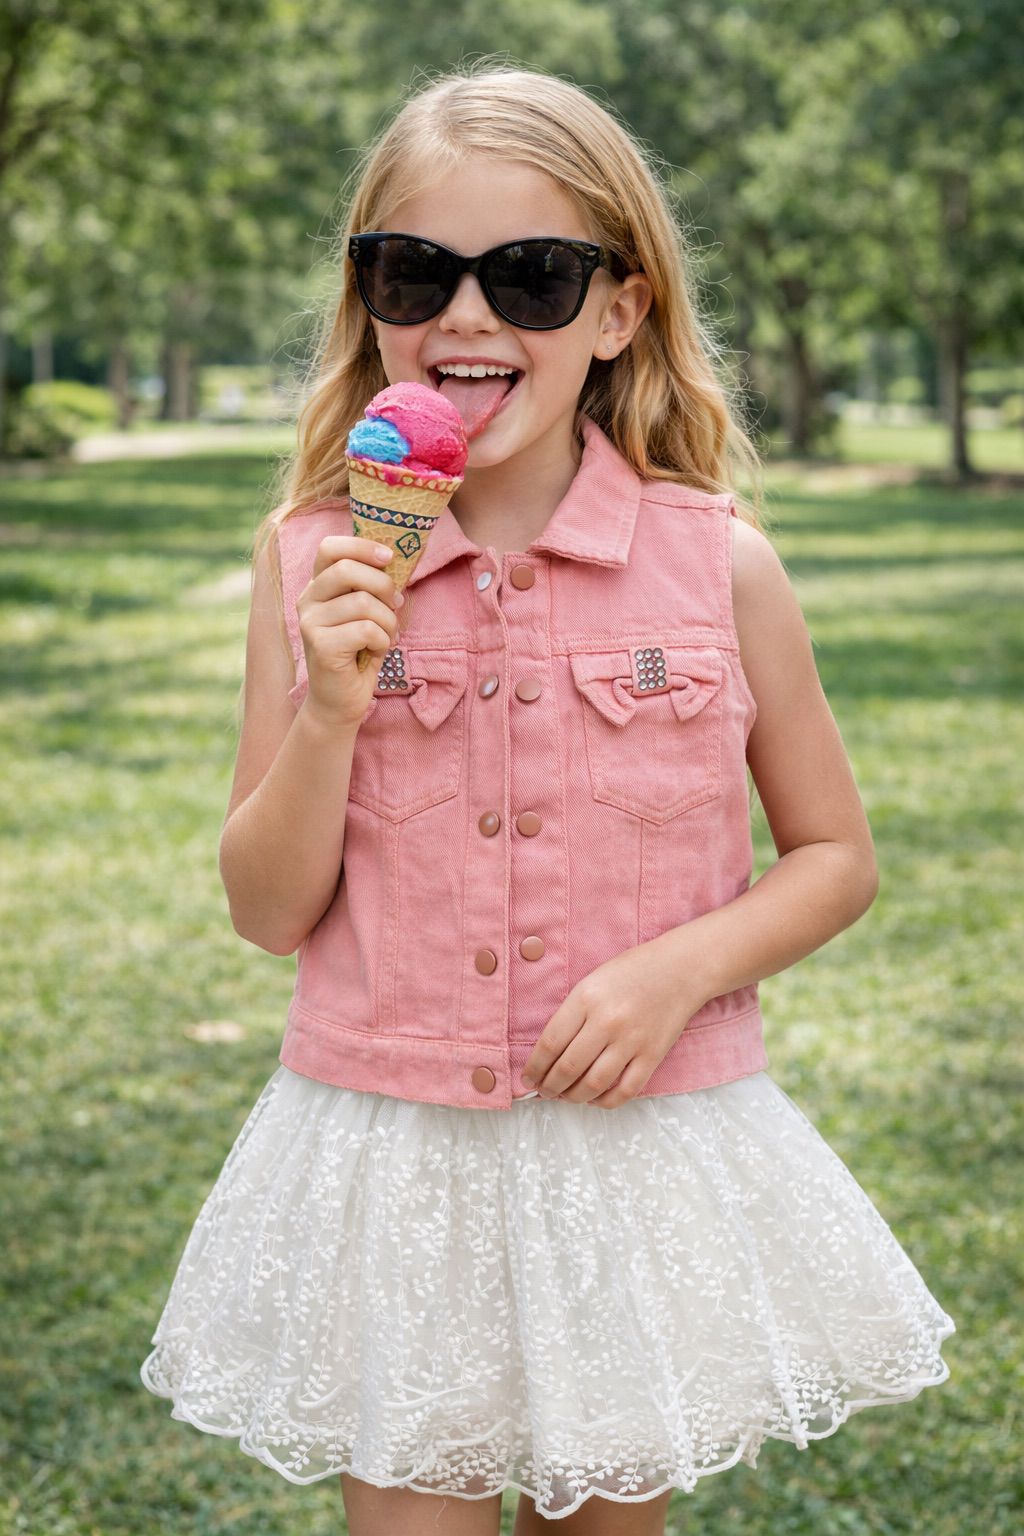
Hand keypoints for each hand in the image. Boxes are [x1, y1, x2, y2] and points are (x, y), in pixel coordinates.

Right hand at [296, 536, 402, 728]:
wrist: (340, 700)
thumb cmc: (359, 653)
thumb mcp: (367, 613)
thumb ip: (373, 587)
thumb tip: (396, 563)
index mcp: (318, 586)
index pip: (329, 548)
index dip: (361, 546)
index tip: (388, 557)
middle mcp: (308, 600)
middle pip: (347, 569)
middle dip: (383, 585)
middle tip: (395, 604)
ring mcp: (310, 623)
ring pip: (363, 602)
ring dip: (387, 620)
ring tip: (386, 635)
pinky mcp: (320, 645)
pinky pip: (366, 630)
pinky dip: (382, 640)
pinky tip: (376, 650)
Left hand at [520, 935, 707, 1107]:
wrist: (681, 969)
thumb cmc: (631, 972)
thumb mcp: (592, 981)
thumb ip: (571, 1013)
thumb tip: (549, 1053)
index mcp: (587, 998)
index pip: (551, 1043)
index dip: (535, 1066)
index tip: (528, 1078)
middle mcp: (608, 1021)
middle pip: (568, 1068)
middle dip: (549, 1086)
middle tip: (543, 1091)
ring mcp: (632, 1041)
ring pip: (594, 1084)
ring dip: (573, 1097)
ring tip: (564, 1096)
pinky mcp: (653, 1056)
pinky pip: (625, 1091)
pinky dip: (605, 1102)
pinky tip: (594, 1099)